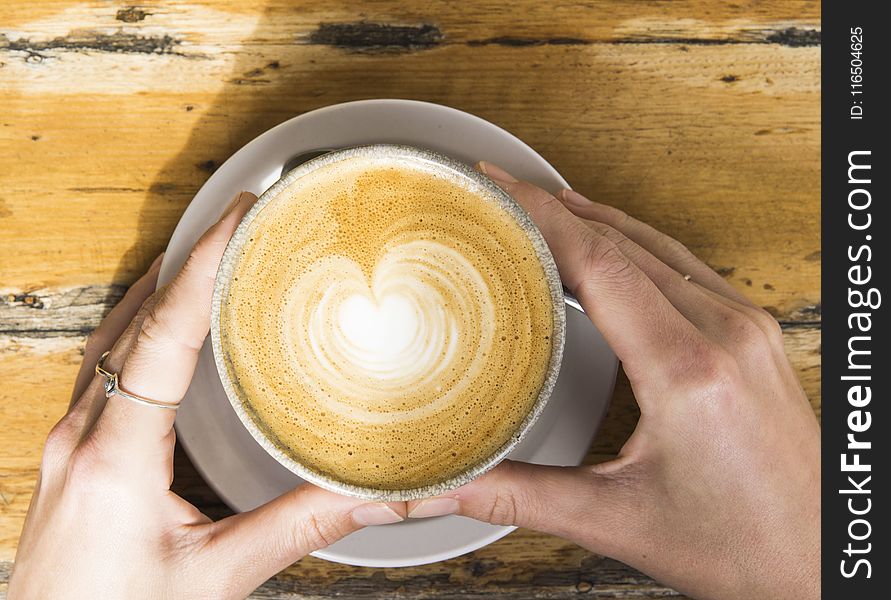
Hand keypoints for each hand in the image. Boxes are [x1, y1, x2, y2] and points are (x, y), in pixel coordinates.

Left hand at [9, 192, 404, 599]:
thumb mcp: (216, 579)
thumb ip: (300, 528)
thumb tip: (376, 494)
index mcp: (115, 456)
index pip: (165, 334)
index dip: (204, 267)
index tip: (240, 217)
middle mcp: (83, 435)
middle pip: (137, 319)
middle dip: (190, 259)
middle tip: (243, 221)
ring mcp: (70, 442)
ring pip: (116, 337)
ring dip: (165, 289)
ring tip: (214, 255)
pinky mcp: (74, 455)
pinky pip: (107, 366)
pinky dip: (145, 328)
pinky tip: (170, 326)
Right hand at [406, 163, 820, 599]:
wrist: (820, 561)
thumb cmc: (741, 546)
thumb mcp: (617, 521)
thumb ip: (520, 497)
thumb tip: (446, 486)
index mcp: (686, 369)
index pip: (598, 263)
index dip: (539, 218)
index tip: (496, 189)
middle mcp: (725, 333)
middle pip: (623, 243)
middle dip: (555, 210)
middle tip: (500, 191)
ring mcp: (746, 327)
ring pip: (657, 246)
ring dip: (596, 220)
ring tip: (542, 205)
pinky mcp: (753, 334)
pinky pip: (685, 266)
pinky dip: (635, 244)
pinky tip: (610, 244)